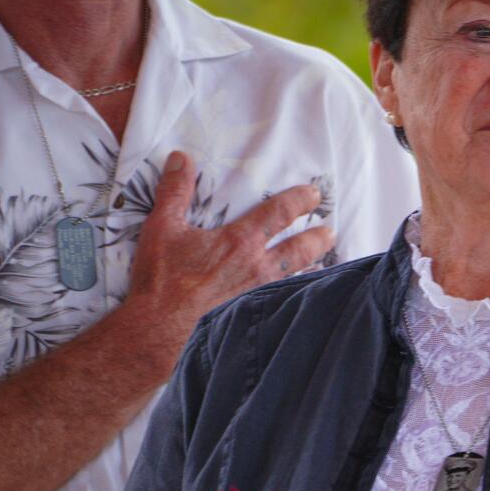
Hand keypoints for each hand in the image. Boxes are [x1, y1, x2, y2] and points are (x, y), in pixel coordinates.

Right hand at [123, 151, 336, 356]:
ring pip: (295, 278)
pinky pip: (283, 305)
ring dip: (313, 268)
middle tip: (330, 231)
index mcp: (239, 242)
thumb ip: (174, 191)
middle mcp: (257, 269)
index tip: (315, 194)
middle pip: (299, 249)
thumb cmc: (162, 281)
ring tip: (324, 263)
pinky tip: (299, 301)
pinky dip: (296, 299)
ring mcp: (258, 297)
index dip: (299, 201)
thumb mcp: (162, 228)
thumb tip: (180, 158)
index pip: (279, 213)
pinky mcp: (252, 319)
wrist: (159, 332)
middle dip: (317, 238)